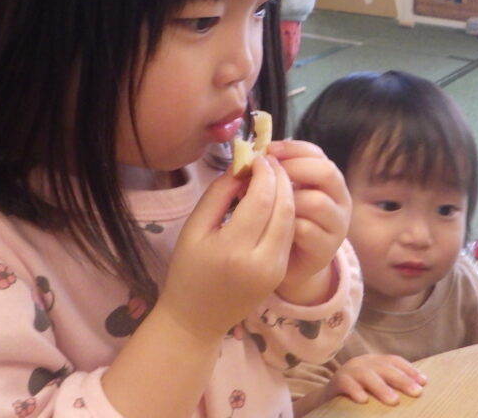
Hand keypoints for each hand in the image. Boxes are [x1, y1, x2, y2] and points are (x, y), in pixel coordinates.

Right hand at [157, 155, 295, 338]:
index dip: (265, 173)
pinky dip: (285, 212)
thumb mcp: (194, 228)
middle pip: (284, 208)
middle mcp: (261, 261)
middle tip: (269, 160)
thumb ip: (218, 195)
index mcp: (234, 250)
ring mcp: (275, 270)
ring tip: (271, 175)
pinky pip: (288, 234)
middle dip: (280, 178)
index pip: (262, 200)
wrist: (196, 319)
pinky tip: (273, 199)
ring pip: (291, 220)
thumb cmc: (186, 272)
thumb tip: (242, 168)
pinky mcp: (281, 273)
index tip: (258, 157)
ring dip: (286, 193)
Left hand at [266, 140, 350, 303]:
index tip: (267, 150)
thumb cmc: (283, 223)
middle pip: (327, 171)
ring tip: (267, 206)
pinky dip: (286, 226)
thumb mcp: (282, 193)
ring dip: (288, 200)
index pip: (317, 153)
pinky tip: (270, 228)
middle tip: (268, 175)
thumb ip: (277, 173)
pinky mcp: (326, 249)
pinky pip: (305, 230)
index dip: (293, 148)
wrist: (289, 265)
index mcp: (328, 180)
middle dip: (294, 169)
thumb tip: (257, 155)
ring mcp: (337, 226)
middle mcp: (340, 200)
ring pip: (317, 201)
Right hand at [328, 354, 426, 405]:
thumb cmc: (357, 393)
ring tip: (394, 401)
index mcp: (374, 362)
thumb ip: (390, 386)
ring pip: (367, 375)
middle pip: (384, 367)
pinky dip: (355, 390)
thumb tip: (417, 393)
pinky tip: (363, 400)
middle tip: (416, 392)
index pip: (394, 361)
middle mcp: (363, 363)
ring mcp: (349, 371)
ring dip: (381, 388)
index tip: (424, 382)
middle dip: (402, 379)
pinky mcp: (336, 382)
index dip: (410, 370)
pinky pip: (346, 384)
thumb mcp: (375, 387)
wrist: (326, 397)